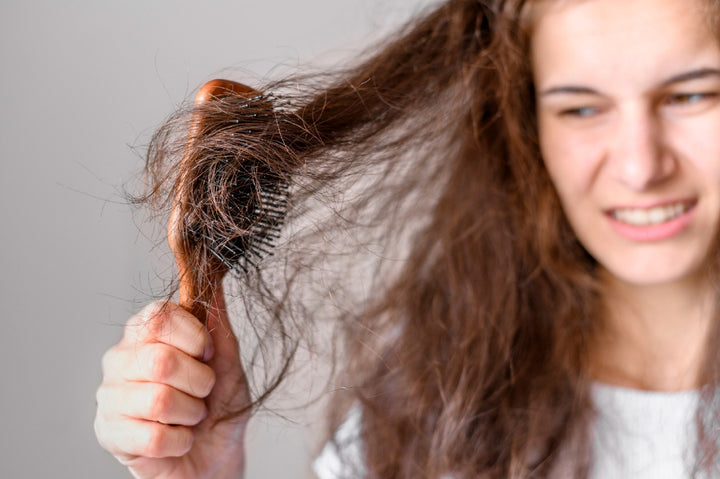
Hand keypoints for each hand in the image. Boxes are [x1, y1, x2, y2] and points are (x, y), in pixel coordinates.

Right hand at [95, 288, 248, 478]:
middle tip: (202, 391)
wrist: (215, 454)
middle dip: (199, 382)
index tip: (208, 354)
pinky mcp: (109, 434)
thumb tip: (213, 278)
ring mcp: (109, 397)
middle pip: (160, 361)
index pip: (159, 316)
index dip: (195, 337)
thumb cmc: (218, 404)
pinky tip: (178, 438)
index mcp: (144, 333)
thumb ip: (216, 322)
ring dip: (191, 414)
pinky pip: (154, 438)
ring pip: (158, 401)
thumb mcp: (227, 360)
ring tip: (190, 416)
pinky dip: (181, 442)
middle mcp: (119, 359)